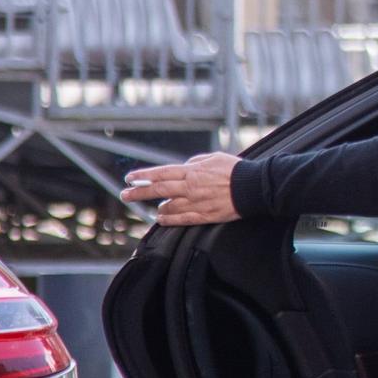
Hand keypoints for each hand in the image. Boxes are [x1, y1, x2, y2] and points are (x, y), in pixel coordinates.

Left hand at [120, 152, 241, 225]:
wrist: (252, 188)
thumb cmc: (235, 170)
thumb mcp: (213, 158)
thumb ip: (195, 163)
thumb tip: (183, 167)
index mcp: (191, 171)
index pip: (161, 173)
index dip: (143, 176)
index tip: (129, 178)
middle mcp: (190, 187)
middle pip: (158, 190)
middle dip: (139, 192)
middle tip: (125, 195)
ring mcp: (196, 202)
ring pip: (168, 206)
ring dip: (158, 207)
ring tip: (154, 209)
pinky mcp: (204, 215)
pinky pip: (181, 219)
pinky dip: (169, 219)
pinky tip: (162, 219)